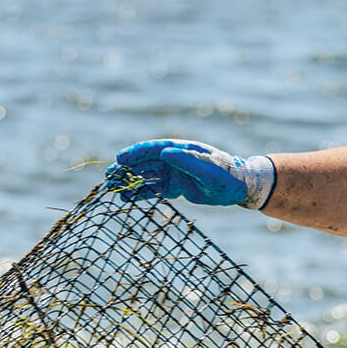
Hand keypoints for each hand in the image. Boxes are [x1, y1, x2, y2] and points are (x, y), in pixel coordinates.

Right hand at [104, 140, 275, 208]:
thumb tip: (164, 152)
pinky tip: (127, 198)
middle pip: (143, 162)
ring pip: (145, 175)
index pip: (152, 149)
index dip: (135, 153)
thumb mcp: (207, 170)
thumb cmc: (225, 176)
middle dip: (125, 168)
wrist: (238, 187)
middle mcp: (173, 159)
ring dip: (129, 181)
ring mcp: (172, 172)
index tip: (119, 159)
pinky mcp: (174, 187)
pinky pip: (153, 189)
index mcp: (179, 150)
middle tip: (108, 177)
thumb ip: (186, 162)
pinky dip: (140, 193)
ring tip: (113, 189)